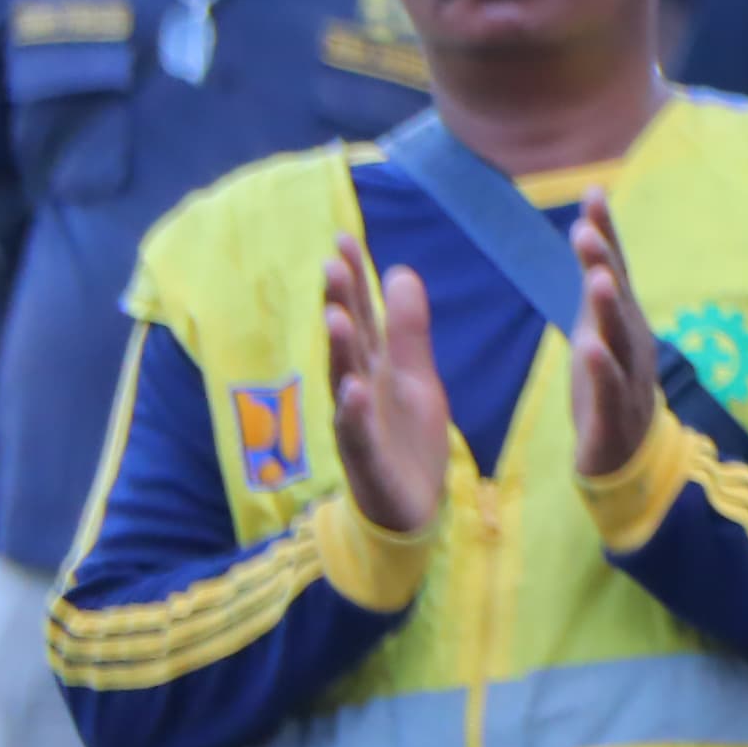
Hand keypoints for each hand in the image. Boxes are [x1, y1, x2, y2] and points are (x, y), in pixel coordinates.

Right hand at [322, 238, 447, 534]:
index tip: (343, 238)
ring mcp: (358, 425)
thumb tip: (400, 270)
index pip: (361, 316)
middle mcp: (358, 390)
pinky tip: (351, 392)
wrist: (411, 509)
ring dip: (339, 350)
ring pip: (344, 383)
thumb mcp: (416, 376)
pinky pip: (355, 435)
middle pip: (347, 342)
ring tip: (335, 317)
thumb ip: (407, 329)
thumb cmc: (408, 437)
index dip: (354, 280)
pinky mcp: (367, 461)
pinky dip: (352, 413)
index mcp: (374, 368)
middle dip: (340, 304)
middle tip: (331, 263)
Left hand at [569, 191, 666, 481]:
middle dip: (604, 262)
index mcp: (623, 321)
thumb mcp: (598, 330)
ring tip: (597, 278)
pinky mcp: (613, 412)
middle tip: (587, 229)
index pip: (615, 269)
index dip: (606, 232)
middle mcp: (631, 341)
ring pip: (618, 338)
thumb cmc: (609, 385)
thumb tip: (589, 231)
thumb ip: (595, 287)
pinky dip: (602, 367)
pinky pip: (609, 387)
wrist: (628, 454)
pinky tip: (591, 348)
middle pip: (618, 296)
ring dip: (608, 308)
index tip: (593, 192)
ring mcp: (626, 376)